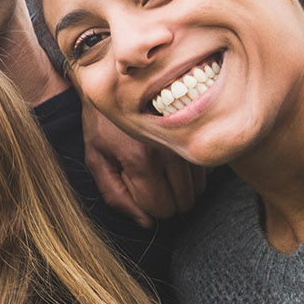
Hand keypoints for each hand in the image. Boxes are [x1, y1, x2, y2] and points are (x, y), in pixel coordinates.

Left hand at [82, 96, 206, 226]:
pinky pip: (207, 170)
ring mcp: (188, 140)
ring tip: (160, 167)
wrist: (117, 81)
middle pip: (184, 202)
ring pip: (198, 189)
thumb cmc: (102, 123)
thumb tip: (145, 223)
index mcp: (141, 160)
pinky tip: (175, 159)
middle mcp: (170, 151)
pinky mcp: (199, 132)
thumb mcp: (96, 159)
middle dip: (166, 200)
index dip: (148, 207)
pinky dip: (193, 171)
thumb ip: (115, 195)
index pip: (161, 209)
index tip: (136, 189)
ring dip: (181, 187)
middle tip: (148, 180)